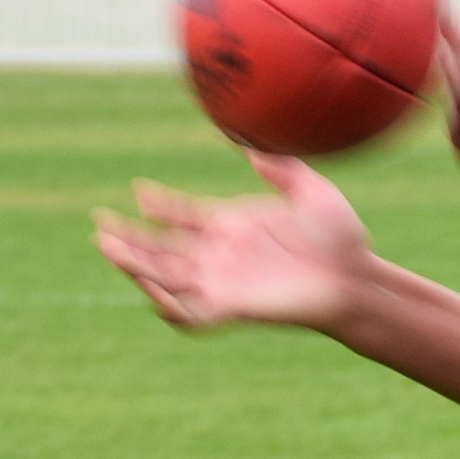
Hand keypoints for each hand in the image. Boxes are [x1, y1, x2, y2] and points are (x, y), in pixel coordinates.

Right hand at [93, 156, 372, 331]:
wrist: (360, 280)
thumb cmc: (343, 239)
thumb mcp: (313, 194)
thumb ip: (283, 169)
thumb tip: (253, 145)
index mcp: (232, 227)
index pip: (182, 216)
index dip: (159, 206)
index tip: (140, 192)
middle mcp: (221, 256)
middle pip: (162, 248)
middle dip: (129, 238)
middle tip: (100, 222)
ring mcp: (225, 283)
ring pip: (165, 277)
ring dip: (135, 265)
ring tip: (108, 247)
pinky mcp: (234, 308)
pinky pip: (189, 313)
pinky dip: (166, 304)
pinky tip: (149, 287)